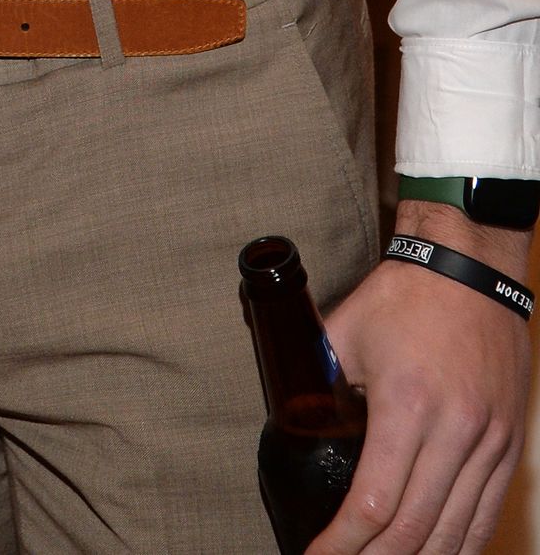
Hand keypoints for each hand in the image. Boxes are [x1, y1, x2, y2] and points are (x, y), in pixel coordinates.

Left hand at [310, 202, 531, 553]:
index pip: (374, 503)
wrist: (472, 267)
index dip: (342, 543)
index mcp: (406, 405)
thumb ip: (319, 379)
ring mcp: (488, 443)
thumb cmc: (404, 296)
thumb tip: (286, 413)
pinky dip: (460, 548)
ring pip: (455, 533)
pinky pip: (486, 515)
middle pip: (415, 532)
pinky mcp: (508, 445)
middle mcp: (454, 432)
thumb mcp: (347, 332)